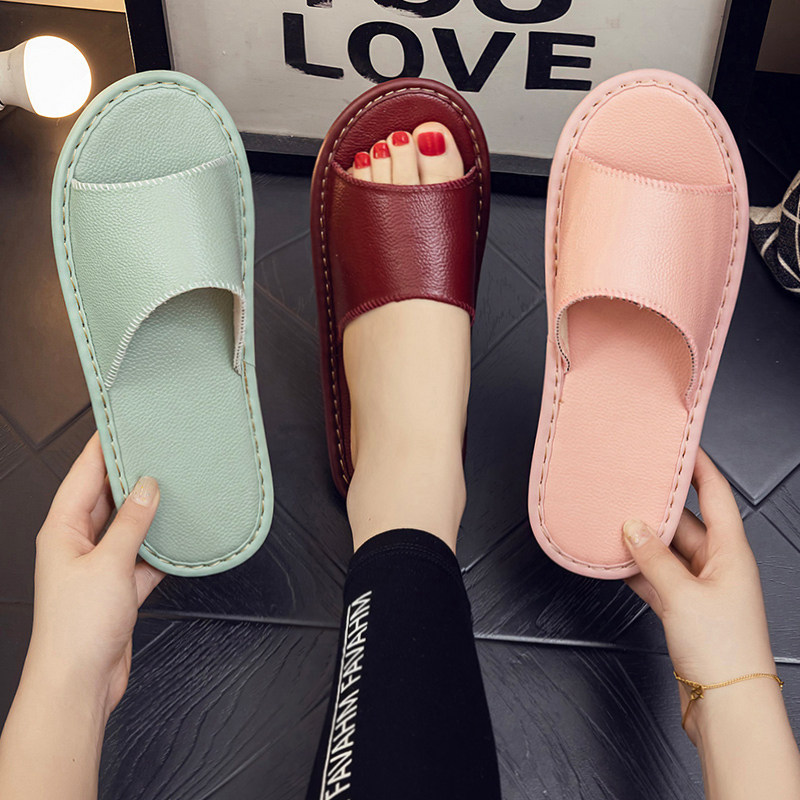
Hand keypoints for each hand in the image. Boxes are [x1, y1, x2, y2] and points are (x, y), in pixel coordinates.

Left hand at [25, 432, 163, 718]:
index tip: (122, 420)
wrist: (80, 683)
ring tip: (176, 487)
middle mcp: (78, 543)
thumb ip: (132, 522)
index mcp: (62, 529)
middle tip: (159, 450)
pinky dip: (160, 547)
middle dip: (132, 475)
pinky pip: (143, 555)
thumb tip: (148, 487)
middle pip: (107, 497)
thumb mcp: (109, 563)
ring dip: (150, 512)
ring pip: (128, 525)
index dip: (102, 446)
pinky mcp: (118, 587)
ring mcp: (99, 565)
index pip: (83, 474)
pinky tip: (180, 538)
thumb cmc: (77, 628)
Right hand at [623, 448, 775, 743]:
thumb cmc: (722, 650)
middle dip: (658, 507)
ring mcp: (702, 589)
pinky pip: (659, 578)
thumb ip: (653, 557)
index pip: (716, 495)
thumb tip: (632, 527)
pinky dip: (638, 570)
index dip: (699, 467)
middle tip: (630, 484)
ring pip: (668, 552)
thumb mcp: (682, 594)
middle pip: (686, 523)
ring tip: (614, 521)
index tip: (679, 444)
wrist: (727, 706)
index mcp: (731, 552)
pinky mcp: (686, 611)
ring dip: (643, 541)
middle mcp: (719, 566)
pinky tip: (616, 562)